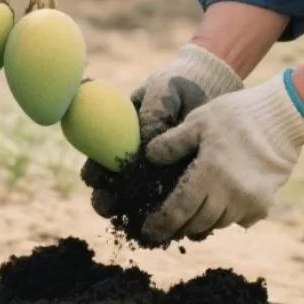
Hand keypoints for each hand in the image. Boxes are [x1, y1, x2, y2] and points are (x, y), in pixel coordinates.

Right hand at [80, 43, 241, 216]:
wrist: (210, 82)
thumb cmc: (177, 82)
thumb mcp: (162, 90)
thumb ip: (153, 114)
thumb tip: (147, 148)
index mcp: (120, 137)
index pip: (99, 160)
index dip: (94, 172)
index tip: (95, 179)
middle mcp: (134, 159)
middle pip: (114, 188)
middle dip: (107, 202)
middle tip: (111, 207)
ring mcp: (157, 173)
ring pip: (140, 202)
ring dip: (135, 215)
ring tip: (138, 221)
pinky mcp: (181, 181)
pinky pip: (172, 202)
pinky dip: (171, 214)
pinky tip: (173, 221)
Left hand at [139, 71, 303, 244]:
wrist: (282, 116)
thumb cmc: (238, 114)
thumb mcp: (201, 119)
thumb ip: (174, 141)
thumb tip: (149, 157)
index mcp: (209, 172)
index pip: (179, 209)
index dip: (161, 223)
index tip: (148, 231)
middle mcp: (229, 193)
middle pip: (198, 223)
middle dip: (181, 225)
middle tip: (169, 224)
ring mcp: (248, 201)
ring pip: (219, 223)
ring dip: (205, 220)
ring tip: (195, 212)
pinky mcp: (264, 203)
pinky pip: (241, 220)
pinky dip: (230, 216)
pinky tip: (225, 201)